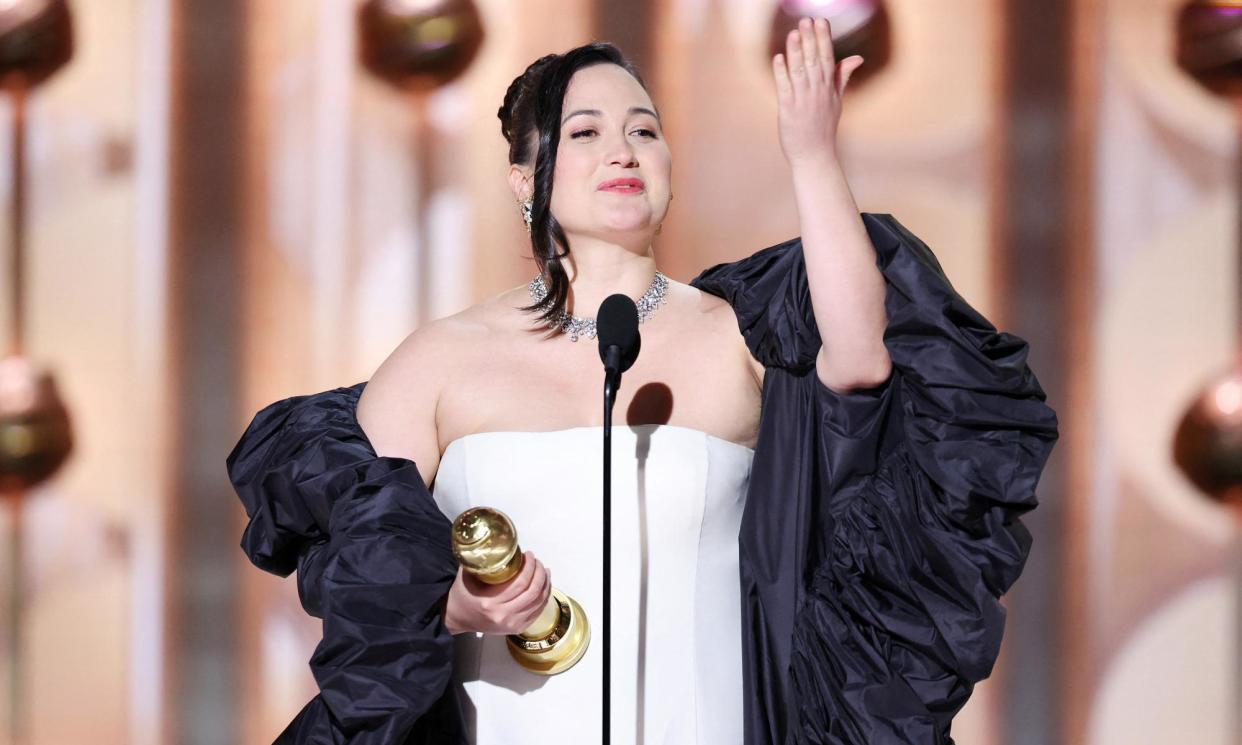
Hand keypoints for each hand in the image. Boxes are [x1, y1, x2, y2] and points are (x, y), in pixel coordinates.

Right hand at [443, 550, 551, 635]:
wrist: (457, 619)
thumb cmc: (462, 594)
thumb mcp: (466, 575)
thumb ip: (478, 559)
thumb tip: (492, 540)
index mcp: (490, 603)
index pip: (519, 584)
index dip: (529, 567)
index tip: (529, 555)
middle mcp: (503, 616)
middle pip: (532, 593)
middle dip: (539, 573)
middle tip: (537, 561)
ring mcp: (512, 624)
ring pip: (538, 603)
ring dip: (545, 584)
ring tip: (544, 570)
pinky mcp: (517, 629)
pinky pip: (537, 612)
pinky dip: (544, 597)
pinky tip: (544, 586)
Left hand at [771, 16, 863, 166]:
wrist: (815, 155)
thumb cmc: (824, 127)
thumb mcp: (837, 101)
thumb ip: (843, 76)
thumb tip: (857, 57)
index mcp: (828, 88)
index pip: (827, 58)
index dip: (823, 38)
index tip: (821, 20)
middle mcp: (817, 92)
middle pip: (814, 61)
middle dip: (810, 39)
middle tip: (806, 19)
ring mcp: (803, 101)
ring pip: (799, 72)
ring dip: (796, 52)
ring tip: (793, 33)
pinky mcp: (788, 110)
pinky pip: (785, 88)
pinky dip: (781, 73)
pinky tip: (778, 58)